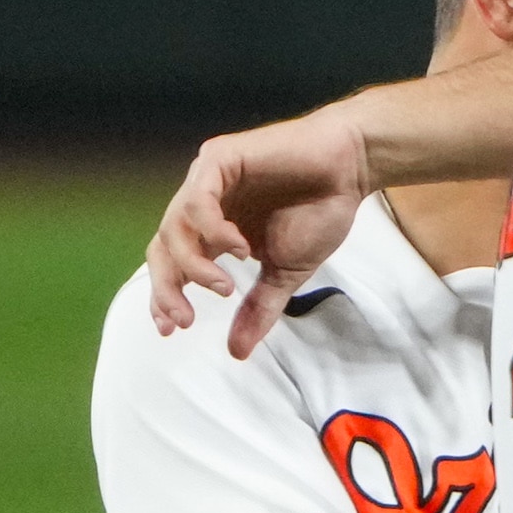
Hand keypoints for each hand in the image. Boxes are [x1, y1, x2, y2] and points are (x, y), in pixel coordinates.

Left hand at [146, 110, 373, 355]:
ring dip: (193, 265)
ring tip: (224, 286)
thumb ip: (258, 307)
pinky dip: (212, 230)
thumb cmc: (321, 211)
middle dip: (168, 288)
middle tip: (185, 319)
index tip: (174, 328)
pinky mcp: (218, 160)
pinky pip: (197, 201)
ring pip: (173, 228)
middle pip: (162, 249)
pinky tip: (238, 248)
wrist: (350, 168)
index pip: (173, 264)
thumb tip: (237, 352)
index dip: (165, 296)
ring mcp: (206, 180)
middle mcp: (202, 204)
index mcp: (213, 230)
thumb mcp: (286, 272)